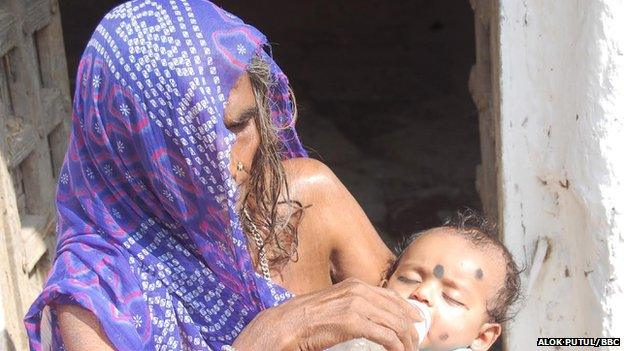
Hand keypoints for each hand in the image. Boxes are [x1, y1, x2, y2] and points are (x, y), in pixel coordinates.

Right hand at [232, 278, 422, 350]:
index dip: (407, 310)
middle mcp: (359, 291)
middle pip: (397, 311)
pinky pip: (386, 336)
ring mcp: (356, 306)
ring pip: (395, 324)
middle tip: (414, 344)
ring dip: (406, 341)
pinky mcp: (353, 323)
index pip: (391, 296)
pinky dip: (396, 347)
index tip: (416, 321)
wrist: (288, 323)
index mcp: (355, 285)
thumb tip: (369, 316)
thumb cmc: (307, 318)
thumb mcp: (334, 303)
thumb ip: (352, 304)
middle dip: (410, 330)